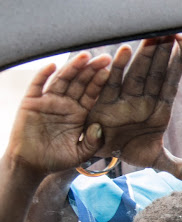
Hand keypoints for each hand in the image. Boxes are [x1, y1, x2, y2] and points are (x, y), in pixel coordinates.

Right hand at [7, 52, 110, 176]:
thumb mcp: (80, 153)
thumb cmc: (57, 159)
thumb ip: (92, 142)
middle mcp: (66, 104)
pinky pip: (38, 85)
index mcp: (80, 113)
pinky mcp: (31, 102)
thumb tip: (98, 127)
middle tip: (105, 58)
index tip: (111, 71)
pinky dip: (44, 75)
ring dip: (73, 67)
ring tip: (85, 56)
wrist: (31, 165)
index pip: (92, 94)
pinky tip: (53, 65)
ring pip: (63, 80)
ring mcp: (49, 101)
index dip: (101, 82)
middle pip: (81, 82)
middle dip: (92, 70)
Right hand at [88, 36, 181, 185]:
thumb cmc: (131, 150)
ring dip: (142, 55)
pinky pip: (112, 82)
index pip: (171, 85)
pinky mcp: (106, 101)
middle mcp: (143, 99)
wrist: (104, 155)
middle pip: (155, 74)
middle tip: (170, 32)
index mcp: (159, 109)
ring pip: (136, 73)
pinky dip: (116, 68)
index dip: (178, 69)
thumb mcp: (158, 160)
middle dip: (162, 54)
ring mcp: (125, 98)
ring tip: (150, 36)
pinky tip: (122, 51)